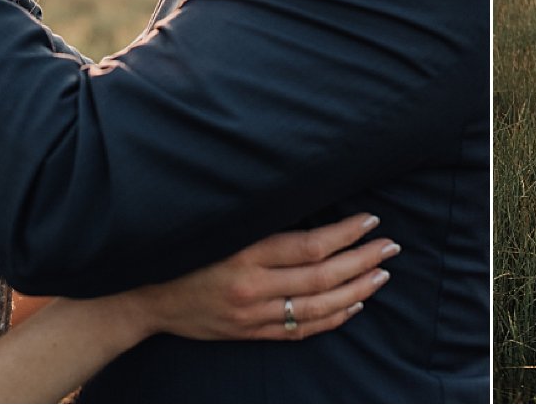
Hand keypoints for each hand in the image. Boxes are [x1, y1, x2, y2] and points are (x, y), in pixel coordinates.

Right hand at [127, 212, 398, 341]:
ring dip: (356, 291)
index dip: (346, 234)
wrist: (145, 297)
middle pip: (322, 277)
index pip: (311, 246)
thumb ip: (263, 222)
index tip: (371, 221)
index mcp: (247, 253)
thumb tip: (313, 202)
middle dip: (362, 261)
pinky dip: (331, 318)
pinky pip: (299, 330)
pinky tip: (353, 306)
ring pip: (317, 307)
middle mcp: (253, 287)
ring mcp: (252, 315)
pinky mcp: (249, 333)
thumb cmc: (185, 251)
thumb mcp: (223, 227)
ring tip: (380, 275)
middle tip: (390, 247)